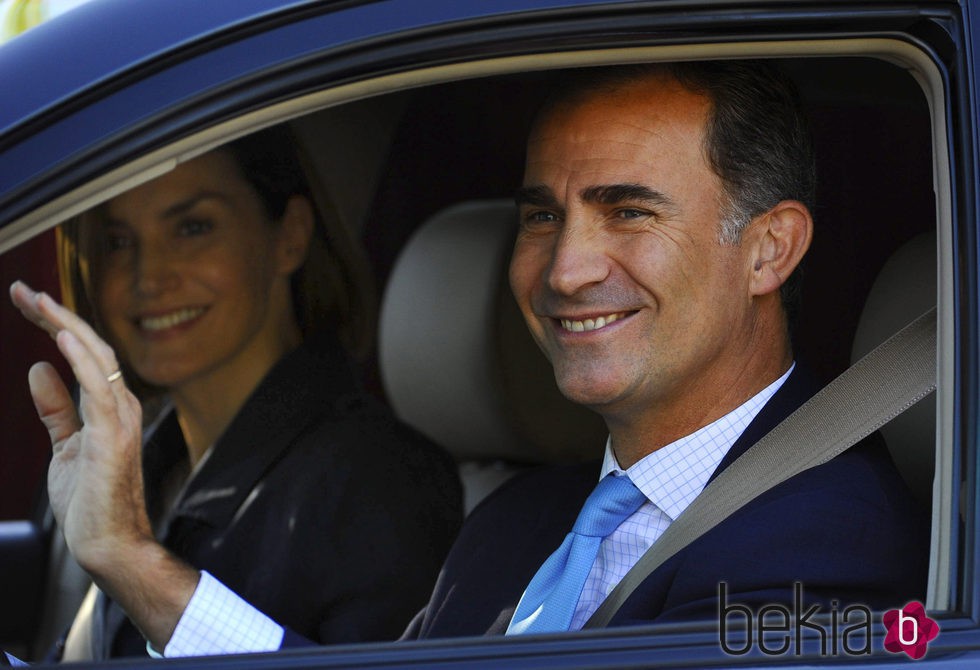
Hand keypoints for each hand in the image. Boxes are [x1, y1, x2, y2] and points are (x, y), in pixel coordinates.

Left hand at [9, 281, 196, 648]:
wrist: (107, 543)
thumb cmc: (92, 501)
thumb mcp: (63, 447)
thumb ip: (55, 409)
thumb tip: (37, 369)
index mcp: (110, 407)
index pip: (84, 354)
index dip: (55, 324)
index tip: (27, 302)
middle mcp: (121, 405)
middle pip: (91, 346)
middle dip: (56, 315)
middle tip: (23, 292)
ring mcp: (121, 419)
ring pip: (97, 358)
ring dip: (66, 326)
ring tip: (38, 302)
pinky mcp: (113, 435)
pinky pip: (99, 387)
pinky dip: (82, 358)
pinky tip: (61, 335)